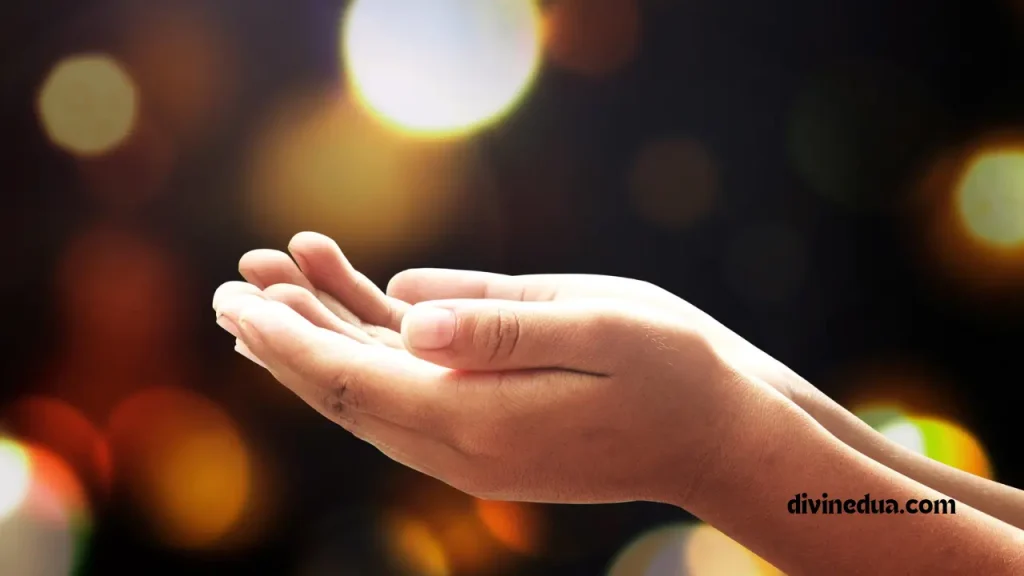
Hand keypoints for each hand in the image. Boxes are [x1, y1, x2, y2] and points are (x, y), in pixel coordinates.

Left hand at [212, 275, 783, 505]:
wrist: (719, 438)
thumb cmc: (671, 372)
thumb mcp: (596, 328)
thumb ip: (498, 323)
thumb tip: (404, 312)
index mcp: (478, 419)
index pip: (353, 380)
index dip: (287, 339)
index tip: (238, 296)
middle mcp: (462, 446)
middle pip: (347, 391)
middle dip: (286, 338)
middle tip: (236, 282)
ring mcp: (474, 447)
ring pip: (375, 391)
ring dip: (325, 337)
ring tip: (280, 275)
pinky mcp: (492, 433)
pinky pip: (416, 389)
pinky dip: (379, 345)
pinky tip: (371, 296)